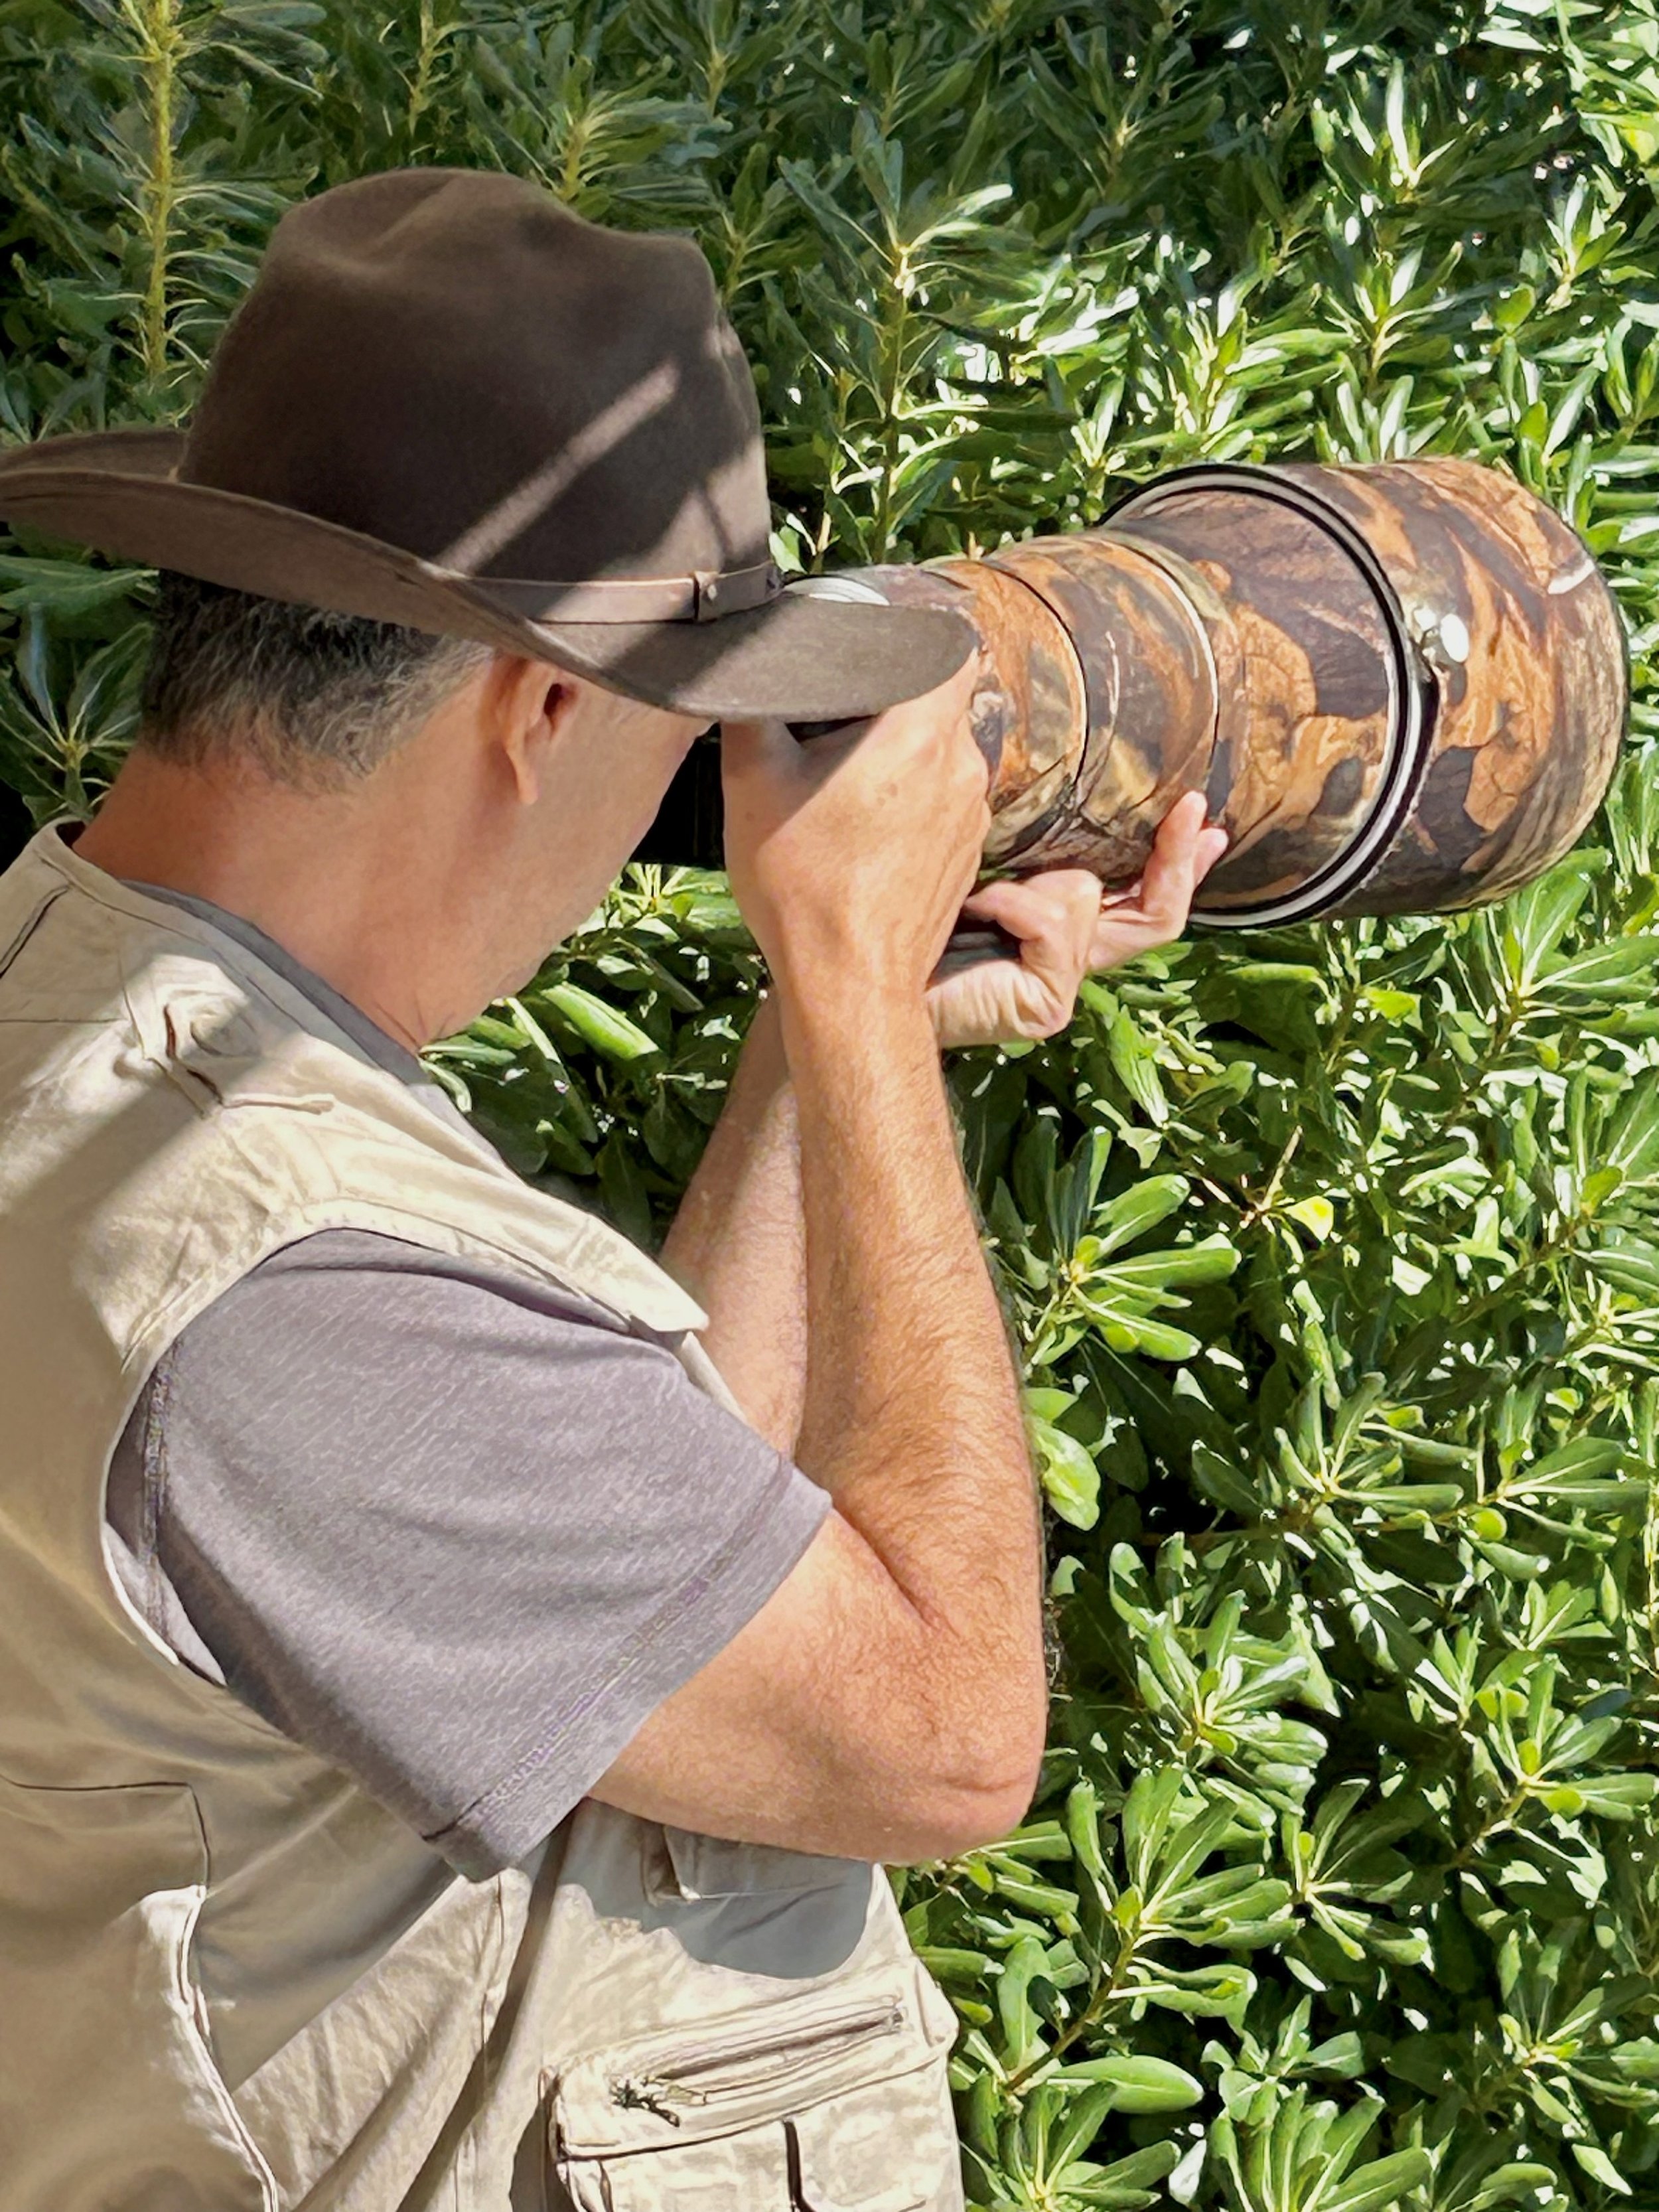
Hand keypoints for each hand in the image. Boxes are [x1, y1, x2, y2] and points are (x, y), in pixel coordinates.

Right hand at [721, 658, 987, 1020]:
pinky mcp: (966, 855)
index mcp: (919, 734)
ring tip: (845, 783)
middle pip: (941, 703)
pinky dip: (913, 802)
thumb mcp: (752, 784)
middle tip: (839, 723)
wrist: (849, 985)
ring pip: (944, 755)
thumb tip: (746, 671)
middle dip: (894, 704)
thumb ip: (751, 711)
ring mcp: (971, 815)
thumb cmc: (804, 887)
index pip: (952, 647)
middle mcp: (961, 767)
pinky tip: (865, 829)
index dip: (916, 639)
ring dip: (903, 758)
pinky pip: (945, 803)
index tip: (874, 652)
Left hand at [927, 790, 1227, 1047]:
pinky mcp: (1045, 1004)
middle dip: (1175, 860)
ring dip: (1029, 881)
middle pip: (1157, 914)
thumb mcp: (977, 859)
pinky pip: (1052, 921)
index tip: (1201, 814)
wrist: (859, 978)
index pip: (1142, 899)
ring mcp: (1061, 987)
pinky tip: (974, 907)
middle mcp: (1070, 960)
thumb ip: (1022, 836)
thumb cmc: (902, 912)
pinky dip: (1012, 903)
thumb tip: (1053, 760)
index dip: (1179, 862)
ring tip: (976, 892)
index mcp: (1059, 927)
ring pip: (1088, 896)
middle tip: (1190, 809)